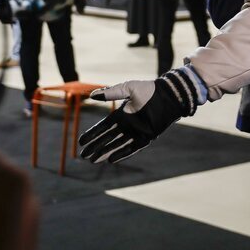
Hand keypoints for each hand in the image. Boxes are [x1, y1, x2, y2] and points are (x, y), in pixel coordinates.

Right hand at [78, 68, 203, 162]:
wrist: (169, 95)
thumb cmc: (149, 90)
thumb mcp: (128, 88)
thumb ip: (111, 92)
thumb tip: (92, 96)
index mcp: (121, 114)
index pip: (103, 127)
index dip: (92, 134)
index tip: (81, 142)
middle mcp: (128, 125)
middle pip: (107, 139)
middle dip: (95, 147)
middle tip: (83, 156)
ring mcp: (137, 132)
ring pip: (117, 145)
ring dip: (105, 152)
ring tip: (93, 160)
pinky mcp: (147, 137)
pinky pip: (133, 148)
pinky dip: (122, 154)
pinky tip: (111, 160)